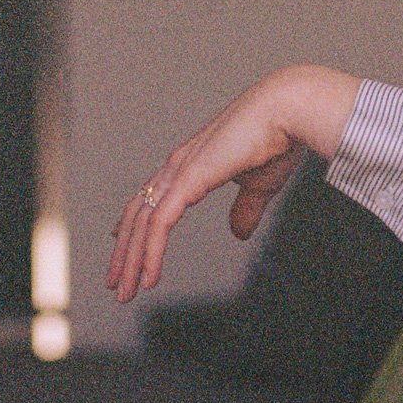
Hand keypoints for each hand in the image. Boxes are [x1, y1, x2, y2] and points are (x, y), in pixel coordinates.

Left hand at [107, 65, 360, 302]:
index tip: (121, 245)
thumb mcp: (259, 185)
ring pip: (142, 223)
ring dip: (130, 261)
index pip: (151, 197)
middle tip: (115, 283)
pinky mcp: (188, 179)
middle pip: (137, 214)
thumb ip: (245, 209)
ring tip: (124, 292)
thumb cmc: (279, 140)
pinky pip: (160, 223)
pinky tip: (149, 278)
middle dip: (125, 252)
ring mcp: (180, 171)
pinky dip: (150, 253)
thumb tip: (238, 233)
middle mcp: (178, 164)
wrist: (288, 111)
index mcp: (193, 162)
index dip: (134, 224)